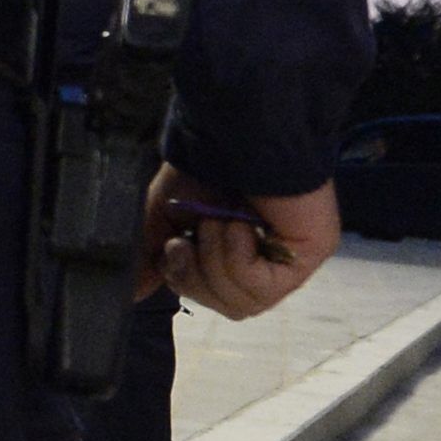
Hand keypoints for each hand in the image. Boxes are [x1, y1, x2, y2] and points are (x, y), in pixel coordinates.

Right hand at [141, 166, 337, 320]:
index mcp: (236, 250)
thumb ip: (150, 255)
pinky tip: (242, 226)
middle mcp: (266, 259)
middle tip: (190, 240)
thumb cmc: (206, 164)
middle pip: (227, 307)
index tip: (173, 245)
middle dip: (198, 277)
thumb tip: (133, 292)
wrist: (237, 133)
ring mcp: (289, 260)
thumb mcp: (166, 212)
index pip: (211, 294)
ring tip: (220, 222)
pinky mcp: (307, 256)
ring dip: (218, 262)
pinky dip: (240, 260)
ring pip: (243, 304)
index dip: (186, 280)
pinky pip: (264, 289)